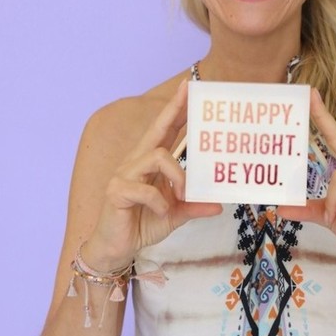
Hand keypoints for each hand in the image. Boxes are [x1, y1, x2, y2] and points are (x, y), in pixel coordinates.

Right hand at [85, 80, 221, 270]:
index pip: (165, 130)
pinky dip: (159, 202)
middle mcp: (136, 162)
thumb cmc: (143, 223)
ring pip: (157, 156)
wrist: (117, 248)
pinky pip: (144, 189)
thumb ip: (194, 206)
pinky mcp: (117, 191)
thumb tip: (219, 205)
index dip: (176, 109)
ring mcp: (124, 174)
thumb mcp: (175, 214)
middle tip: (188, 92)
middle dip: (174, 110)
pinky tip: (161, 211)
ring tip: (183, 194)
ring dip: (177, 175)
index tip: (188, 87)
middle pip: (156, 129)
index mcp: (151, 163)